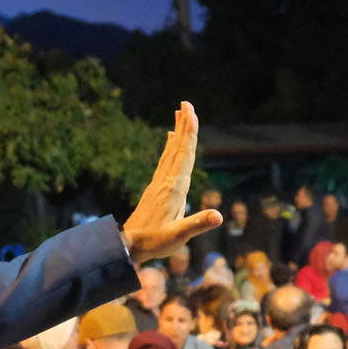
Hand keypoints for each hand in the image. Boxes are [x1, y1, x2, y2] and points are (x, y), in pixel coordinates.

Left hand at [120, 102, 221, 263]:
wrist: (128, 245)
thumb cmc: (155, 242)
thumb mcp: (178, 237)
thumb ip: (197, 224)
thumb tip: (218, 216)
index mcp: (174, 188)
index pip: (185, 156)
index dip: (190, 134)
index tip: (191, 114)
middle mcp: (166, 181)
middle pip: (178, 148)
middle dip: (184, 126)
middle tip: (186, 103)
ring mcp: (160, 183)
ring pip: (171, 152)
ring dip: (177, 132)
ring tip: (180, 113)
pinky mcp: (156, 188)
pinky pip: (166, 161)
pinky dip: (170, 147)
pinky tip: (170, 140)